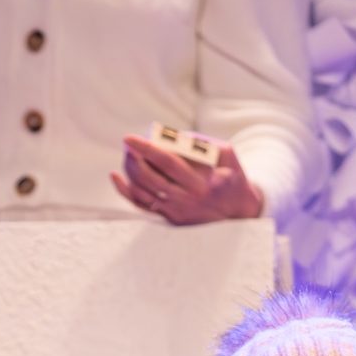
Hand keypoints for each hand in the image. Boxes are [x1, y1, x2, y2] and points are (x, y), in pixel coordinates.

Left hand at [112, 134, 264, 223]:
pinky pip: (142, 206)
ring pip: (143, 192)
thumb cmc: (232, 175)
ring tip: (128, 155)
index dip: (146, 149)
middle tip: (128, 144)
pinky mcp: (170, 219)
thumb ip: (202, 143)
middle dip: (133, 159)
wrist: (239, 211)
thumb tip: (172, 137)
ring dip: (130, 171)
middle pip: (150, 178)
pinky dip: (126, 192)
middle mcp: (187, 199)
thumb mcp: (226, 154)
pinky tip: (117, 177)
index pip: (168, 163)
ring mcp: (177, 211)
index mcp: (202, 182)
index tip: (129, 138)